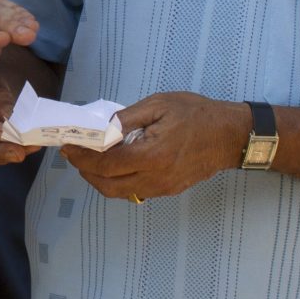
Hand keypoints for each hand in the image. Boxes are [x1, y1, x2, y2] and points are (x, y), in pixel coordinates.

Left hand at [64, 92, 249, 201]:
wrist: (231, 136)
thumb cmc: (197, 114)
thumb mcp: (160, 105)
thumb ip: (127, 118)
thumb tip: (101, 127)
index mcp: (151, 155)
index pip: (105, 163)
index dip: (82, 157)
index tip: (68, 146)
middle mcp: (154, 177)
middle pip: (107, 185)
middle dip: (85, 171)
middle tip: (75, 154)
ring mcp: (162, 188)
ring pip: (120, 193)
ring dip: (100, 179)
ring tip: (91, 160)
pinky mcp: (168, 190)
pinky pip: (135, 192)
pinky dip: (118, 182)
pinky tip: (115, 166)